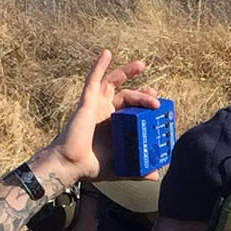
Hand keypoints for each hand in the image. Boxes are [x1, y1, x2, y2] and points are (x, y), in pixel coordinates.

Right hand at [46, 49, 158, 183]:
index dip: (145, 104)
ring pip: (113, 82)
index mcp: (114, 125)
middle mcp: (105, 112)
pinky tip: (107, 54)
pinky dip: (99, 65)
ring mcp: (96, 105)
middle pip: (127, 95)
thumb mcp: (121, 168)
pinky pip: (92, 80)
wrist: (72, 166)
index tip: (159, 105)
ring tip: (142, 66)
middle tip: (155, 95)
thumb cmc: (92, 167)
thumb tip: (155, 176)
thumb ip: (138, 170)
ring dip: (127, 72)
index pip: (132, 109)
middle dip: (142, 93)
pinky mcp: (86, 102)